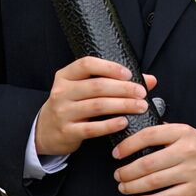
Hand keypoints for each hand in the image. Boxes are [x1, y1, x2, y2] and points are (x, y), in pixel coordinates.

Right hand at [34, 57, 155, 157]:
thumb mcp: (85, 89)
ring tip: (140, 106)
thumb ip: (114, 81)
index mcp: (66, 76)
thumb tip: (150, 80)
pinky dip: (110, 125)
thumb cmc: (72, 105)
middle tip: (142, 93)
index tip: (129, 74)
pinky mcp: (66, 132)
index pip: (87, 64)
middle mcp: (62, 92)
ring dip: (122, 105)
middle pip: (97, 86)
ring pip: (97, 106)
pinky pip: (92, 128)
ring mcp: (62, 112)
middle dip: (123, 89)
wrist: (45, 131)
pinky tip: (124, 122)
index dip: (110, 67)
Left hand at [111, 123, 195, 195]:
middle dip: (126, 171)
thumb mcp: (187, 132)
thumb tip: (136, 136)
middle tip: (118, 174)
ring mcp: (191, 172)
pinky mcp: (194, 190)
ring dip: (132, 186)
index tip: (117, 153)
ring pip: (153, 182)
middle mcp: (186, 151)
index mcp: (182, 132)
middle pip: (147, 162)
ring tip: (124, 186)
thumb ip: (164, 132)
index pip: (149, 135)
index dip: (128, 145)